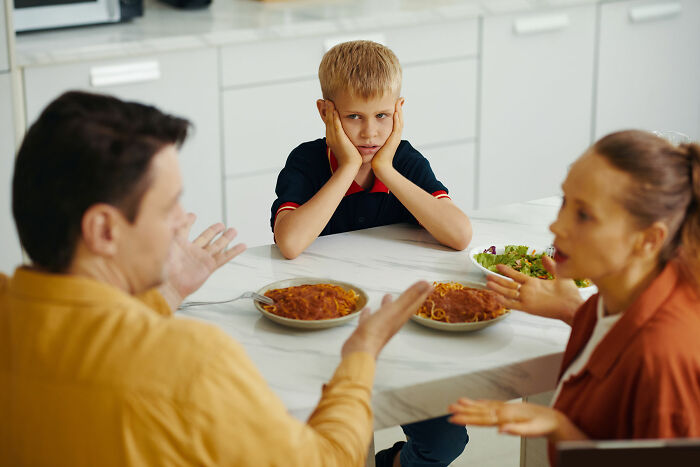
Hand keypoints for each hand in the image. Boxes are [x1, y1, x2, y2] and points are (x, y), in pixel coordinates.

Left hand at [160, 213, 246, 308]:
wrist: (169, 286)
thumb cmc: (163, 268)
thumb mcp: (165, 243)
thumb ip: (171, 229)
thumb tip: (173, 216)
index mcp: (179, 244)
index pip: (185, 229)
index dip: (188, 221)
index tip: (192, 215)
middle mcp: (192, 250)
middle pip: (206, 236)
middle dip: (213, 230)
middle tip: (220, 225)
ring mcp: (201, 258)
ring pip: (217, 245)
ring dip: (226, 238)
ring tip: (233, 231)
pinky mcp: (209, 267)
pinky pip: (224, 257)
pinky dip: (233, 251)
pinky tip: (241, 246)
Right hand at [322, 100, 361, 170]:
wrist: (350, 167)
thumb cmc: (351, 158)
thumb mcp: (347, 146)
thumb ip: (346, 140)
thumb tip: (348, 137)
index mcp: (331, 139)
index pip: (328, 124)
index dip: (327, 114)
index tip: (326, 106)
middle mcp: (330, 137)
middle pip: (327, 121)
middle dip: (325, 110)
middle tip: (324, 100)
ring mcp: (334, 138)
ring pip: (330, 121)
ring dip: (329, 111)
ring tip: (328, 101)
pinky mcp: (339, 139)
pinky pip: (336, 125)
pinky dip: (334, 117)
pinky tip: (334, 109)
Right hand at [341, 281, 431, 358]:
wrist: (360, 350)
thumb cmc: (377, 330)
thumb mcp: (396, 310)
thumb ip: (410, 296)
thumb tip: (426, 284)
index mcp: (400, 316)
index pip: (414, 303)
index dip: (421, 294)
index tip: (428, 286)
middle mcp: (392, 322)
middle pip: (403, 308)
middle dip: (408, 298)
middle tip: (413, 291)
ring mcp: (379, 327)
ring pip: (386, 313)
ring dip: (389, 305)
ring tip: (388, 296)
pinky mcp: (366, 331)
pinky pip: (370, 319)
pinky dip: (370, 314)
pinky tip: (367, 310)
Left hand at [371, 97, 403, 172]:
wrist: (380, 167)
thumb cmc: (377, 158)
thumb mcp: (377, 145)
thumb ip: (375, 139)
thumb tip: (370, 135)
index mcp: (392, 136)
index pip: (396, 121)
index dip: (396, 112)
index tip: (395, 103)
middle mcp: (396, 136)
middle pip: (400, 119)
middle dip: (400, 108)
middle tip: (401, 98)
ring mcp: (396, 138)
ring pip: (400, 121)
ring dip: (400, 111)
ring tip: (398, 101)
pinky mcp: (394, 140)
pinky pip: (397, 127)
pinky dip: (397, 119)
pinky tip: (396, 112)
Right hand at [448, 398, 568, 440]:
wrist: (552, 418)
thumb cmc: (543, 424)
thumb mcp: (533, 431)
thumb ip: (517, 430)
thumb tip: (501, 430)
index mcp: (507, 416)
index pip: (483, 418)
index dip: (467, 419)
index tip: (455, 418)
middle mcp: (504, 409)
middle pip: (479, 411)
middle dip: (463, 410)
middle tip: (449, 408)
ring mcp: (504, 407)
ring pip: (482, 406)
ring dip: (469, 405)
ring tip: (456, 402)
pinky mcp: (506, 407)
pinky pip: (489, 404)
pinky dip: (480, 403)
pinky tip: (474, 402)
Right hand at [486, 255, 582, 324]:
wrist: (574, 306)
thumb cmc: (569, 293)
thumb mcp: (559, 275)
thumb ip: (551, 266)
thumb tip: (544, 256)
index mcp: (534, 283)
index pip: (516, 275)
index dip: (507, 271)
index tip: (498, 266)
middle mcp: (529, 291)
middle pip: (509, 284)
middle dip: (498, 280)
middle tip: (487, 276)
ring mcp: (528, 299)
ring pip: (509, 293)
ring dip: (498, 288)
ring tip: (488, 283)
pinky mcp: (529, 307)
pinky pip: (513, 304)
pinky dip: (504, 301)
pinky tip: (496, 296)